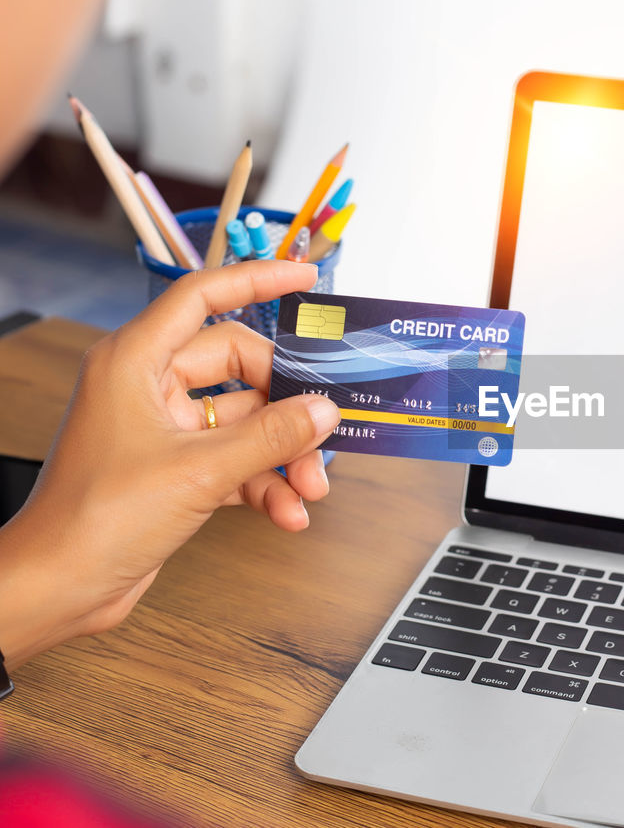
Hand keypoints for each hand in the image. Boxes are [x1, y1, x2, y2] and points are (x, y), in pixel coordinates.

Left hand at [0, 261, 340, 666]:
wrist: (61, 587)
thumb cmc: (93, 520)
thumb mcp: (199, 472)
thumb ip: (270, 437)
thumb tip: (321, 412)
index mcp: (135, 362)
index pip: (203, 297)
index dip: (257, 280)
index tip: (304, 278)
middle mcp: (149, 387)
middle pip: (241, 367)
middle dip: (287, 406)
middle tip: (322, 429)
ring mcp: (164, 428)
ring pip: (245, 420)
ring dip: (282, 453)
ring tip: (309, 486)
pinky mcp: (177, 467)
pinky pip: (237, 459)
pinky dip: (265, 483)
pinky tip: (287, 510)